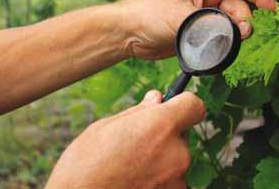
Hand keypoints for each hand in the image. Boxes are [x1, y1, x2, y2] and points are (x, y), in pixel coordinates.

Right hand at [45, 91, 204, 188]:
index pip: (194, 105)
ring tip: (130, 167)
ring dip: (161, 159)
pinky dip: (158, 179)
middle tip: (137, 142)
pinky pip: (171, 180)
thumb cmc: (83, 167)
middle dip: (164, 134)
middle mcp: (176, 152)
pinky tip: (134, 181)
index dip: (183, 103)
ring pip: (175, 159)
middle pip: (181, 134)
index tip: (174, 106)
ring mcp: (177, 180)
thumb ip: (139, 112)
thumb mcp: (106, 127)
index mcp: (160, 125)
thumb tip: (156, 99)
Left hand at [119, 0, 275, 59]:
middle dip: (243, 20)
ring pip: (231, 24)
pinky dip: (223, 44)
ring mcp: (203, 15)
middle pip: (240, 6)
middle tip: (239, 34)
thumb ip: (214, 24)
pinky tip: (216, 50)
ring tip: (222, 42)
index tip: (272, 10)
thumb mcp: (184, 16)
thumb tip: (240, 32)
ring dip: (232, 34)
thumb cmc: (150, 14)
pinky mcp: (198, 32)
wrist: (129, 34)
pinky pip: (220, 37)